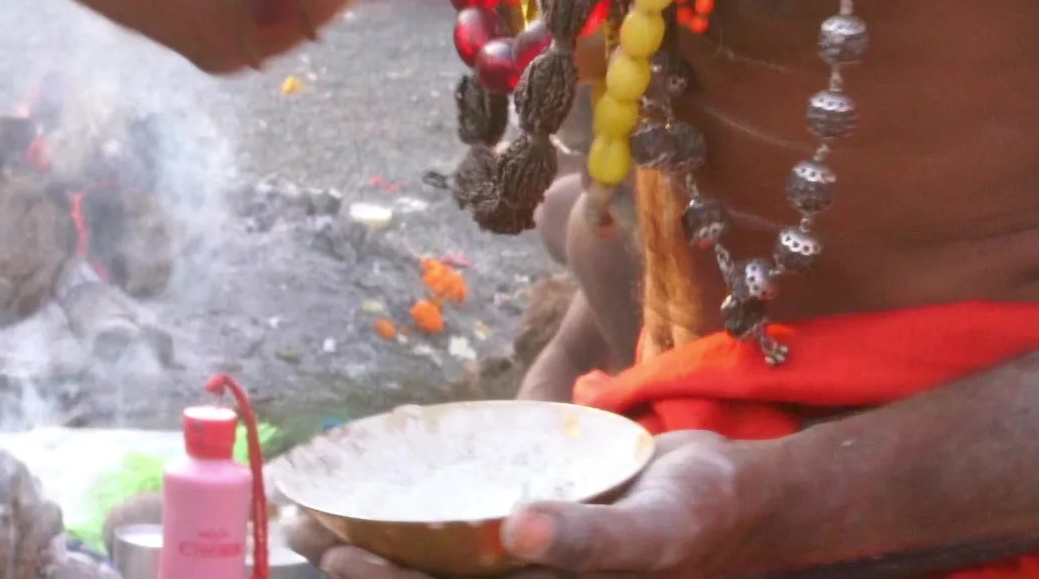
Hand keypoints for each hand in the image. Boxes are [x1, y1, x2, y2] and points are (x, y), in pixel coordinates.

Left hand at [280, 433, 744, 575]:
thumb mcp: (654, 534)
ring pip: (428, 554)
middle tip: (300, 529)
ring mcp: (518, 556)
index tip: (338, 555)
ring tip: (304, 516)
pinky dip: (410, 501)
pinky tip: (369, 478)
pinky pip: (455, 516)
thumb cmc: (701, 517)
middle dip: (360, 560)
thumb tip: (518, 534)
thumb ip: (591, 541)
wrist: (738, 494)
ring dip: (369, 538)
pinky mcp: (523, 522)